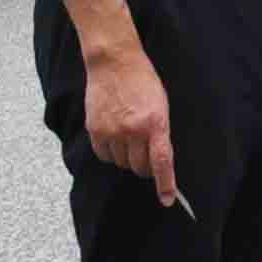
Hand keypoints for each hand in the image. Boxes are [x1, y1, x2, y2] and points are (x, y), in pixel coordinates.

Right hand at [80, 39, 180, 205]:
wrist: (114, 62)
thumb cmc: (142, 81)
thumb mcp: (161, 105)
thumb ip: (160, 132)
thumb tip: (158, 160)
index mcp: (155, 123)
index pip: (161, 162)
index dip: (165, 184)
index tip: (166, 199)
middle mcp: (133, 130)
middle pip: (139, 167)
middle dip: (144, 166)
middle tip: (144, 153)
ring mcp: (112, 130)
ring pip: (121, 163)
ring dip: (126, 157)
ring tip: (127, 136)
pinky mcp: (95, 129)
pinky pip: (103, 155)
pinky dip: (109, 152)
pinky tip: (113, 137)